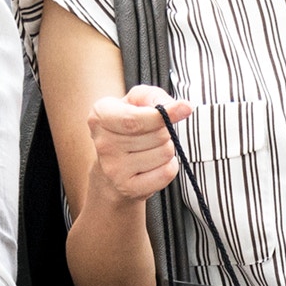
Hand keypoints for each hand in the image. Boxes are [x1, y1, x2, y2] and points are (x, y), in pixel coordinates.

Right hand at [80, 85, 187, 208]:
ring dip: (166, 148)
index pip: (135, 120)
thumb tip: (182, 107)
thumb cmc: (127, 127)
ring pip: (165, 153)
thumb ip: (155, 97)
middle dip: (165, 131)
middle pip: (157, 135)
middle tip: (151, 134)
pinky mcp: (129, 188)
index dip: (162, 115)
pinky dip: (169, 166)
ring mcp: (114, 169)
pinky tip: (154, 164)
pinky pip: (166, 172)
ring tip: (150, 149)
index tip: (184, 108)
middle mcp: (103, 144)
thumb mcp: (136, 102)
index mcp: (100, 117)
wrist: (111, 167)